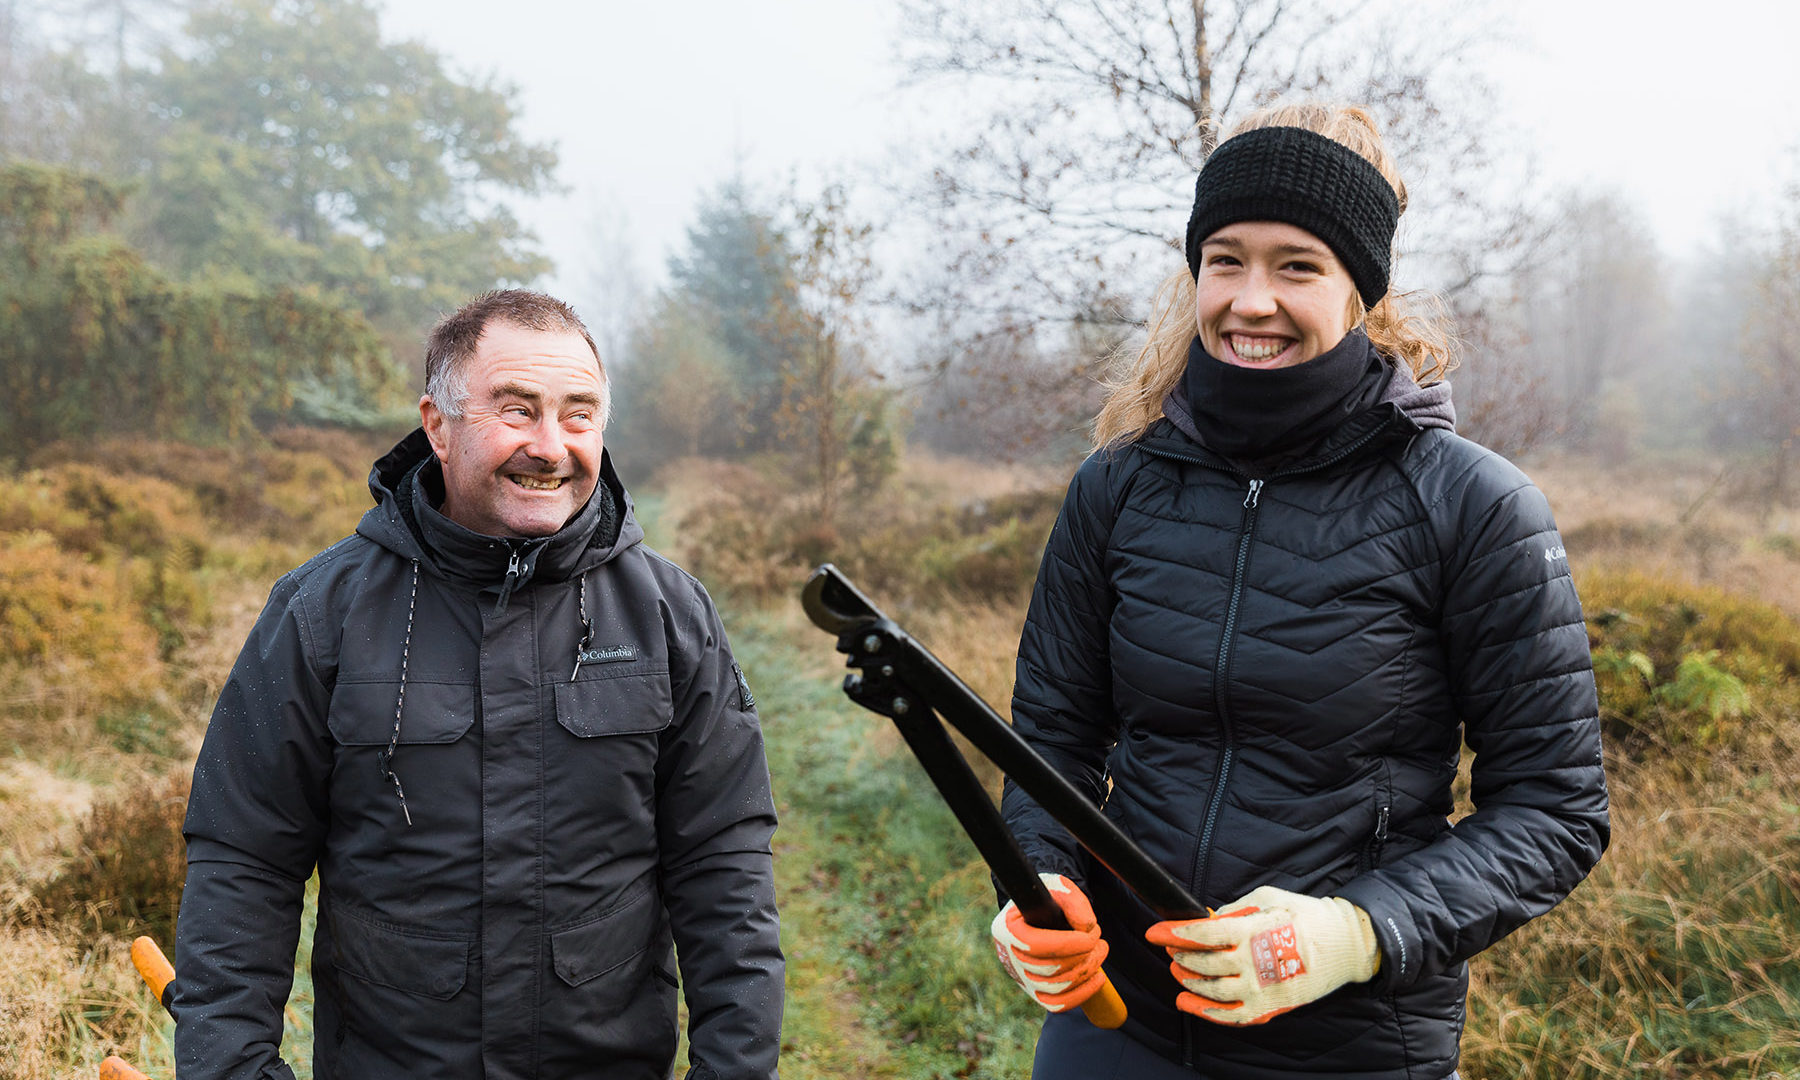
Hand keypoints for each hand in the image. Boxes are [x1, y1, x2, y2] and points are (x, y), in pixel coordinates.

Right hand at [989, 872, 1110, 1012]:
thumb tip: (1086, 928)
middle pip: (1049, 968)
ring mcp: (1021, 977)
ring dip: (1086, 970)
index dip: (1068, 944)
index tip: (1092, 934)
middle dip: (1083, 954)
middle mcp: (1009, 956)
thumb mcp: (1059, 887)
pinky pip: (1056, 1004)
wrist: (1041, 912)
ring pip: (1055, 987)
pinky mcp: (1034, 991)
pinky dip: (1081, 994)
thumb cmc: (1050, 898)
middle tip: (1098, 938)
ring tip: (1100, 950)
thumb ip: (1073, 902)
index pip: (1036, 945)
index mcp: (1007, 928)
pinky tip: (1098, 977)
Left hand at [1145, 885, 1379, 1024]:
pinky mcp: (1271, 1007)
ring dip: (1188, 982)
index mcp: (1254, 931)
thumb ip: (1233, 911)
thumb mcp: (1267, 898)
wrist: (1345, 945)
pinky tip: (1189, 1003)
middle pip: (1204, 964)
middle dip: (1180, 956)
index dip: (1175, 933)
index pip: (1204, 934)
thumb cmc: (1305, 915)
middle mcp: (1256, 963)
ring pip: (1213, 992)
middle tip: (1171, 950)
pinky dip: (1206, 1012)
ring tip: (1178, 972)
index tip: (1156, 932)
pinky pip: (1232, 1016)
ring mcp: (1263, 989)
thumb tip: (1204, 920)